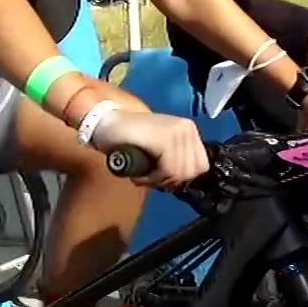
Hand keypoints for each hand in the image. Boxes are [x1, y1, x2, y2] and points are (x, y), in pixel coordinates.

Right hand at [92, 108, 209, 188]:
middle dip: (170, 181)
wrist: (106, 125)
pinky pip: (168, 170)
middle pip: (192, 172)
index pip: (201, 166)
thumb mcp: (160, 151)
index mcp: (190, 130)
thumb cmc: (130, 141)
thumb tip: (186, 180)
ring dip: (159, 180)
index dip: (181, 178)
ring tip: (142, 175)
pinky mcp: (164, 137)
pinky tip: (138, 174)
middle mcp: (187, 128)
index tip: (161, 177)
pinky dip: (153, 178)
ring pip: (180, 173)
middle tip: (150, 177)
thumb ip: (176, 160)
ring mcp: (177, 131)